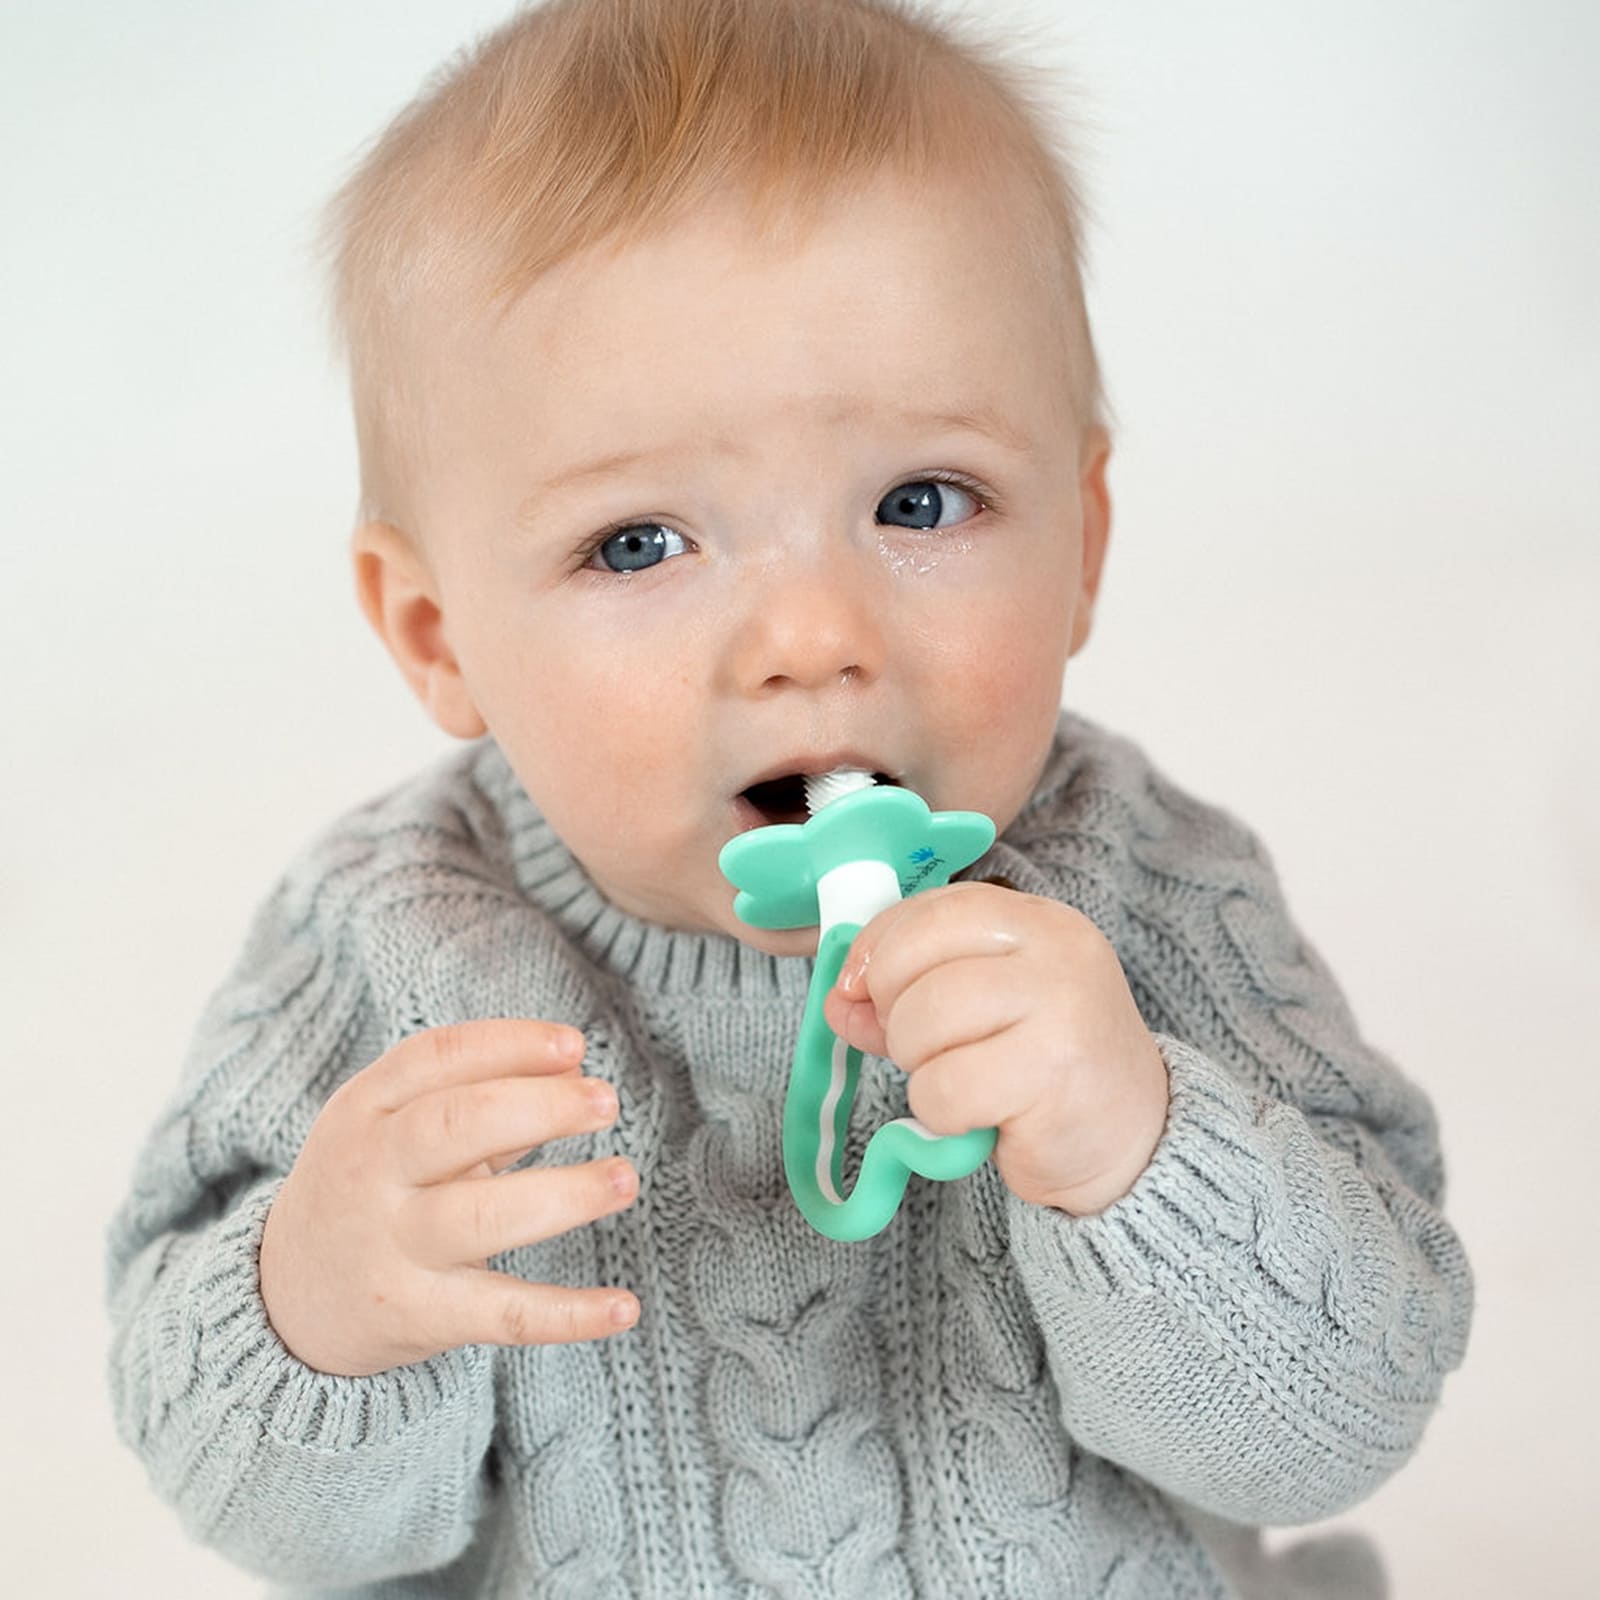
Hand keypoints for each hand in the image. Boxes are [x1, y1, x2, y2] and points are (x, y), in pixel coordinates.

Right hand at [259, 1019, 638, 1375]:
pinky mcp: (417, 1316)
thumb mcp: (397, 1125)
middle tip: (606, 1102)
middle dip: (539, 1107)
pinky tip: (624, 1306)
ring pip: (482, 1218)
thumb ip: (481, 1095)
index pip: (437, 1057)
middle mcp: (371, 1171)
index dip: (511, 1044)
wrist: (287, 1297)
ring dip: (564, 1196)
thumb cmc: (373, 1184)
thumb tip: (574, 1067)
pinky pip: (501, 1315)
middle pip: (455, 1125)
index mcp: (366, 1108)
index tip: (576, 1046)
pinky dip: (568, 1315)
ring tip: (624, 1179)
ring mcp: (392, 1246)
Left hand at [821, 882, 1168, 1215]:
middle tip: (921, 1049)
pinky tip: (979, 1116)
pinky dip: (941, 1113)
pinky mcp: (1053, 1077)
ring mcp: (1060, 1010)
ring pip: (923, 1025)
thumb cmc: (1047, 1064)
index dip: (879, 948)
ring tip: (960, 1081)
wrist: (1135, 1137)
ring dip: (918, 1067)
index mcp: (1038, 921)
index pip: (934, 910)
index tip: (858, 987)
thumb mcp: (982, 1007)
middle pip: (915, 967)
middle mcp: (1055, 953)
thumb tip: (838, 1000)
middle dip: (894, 1016)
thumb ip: (909, 993)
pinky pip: (944, 1090)